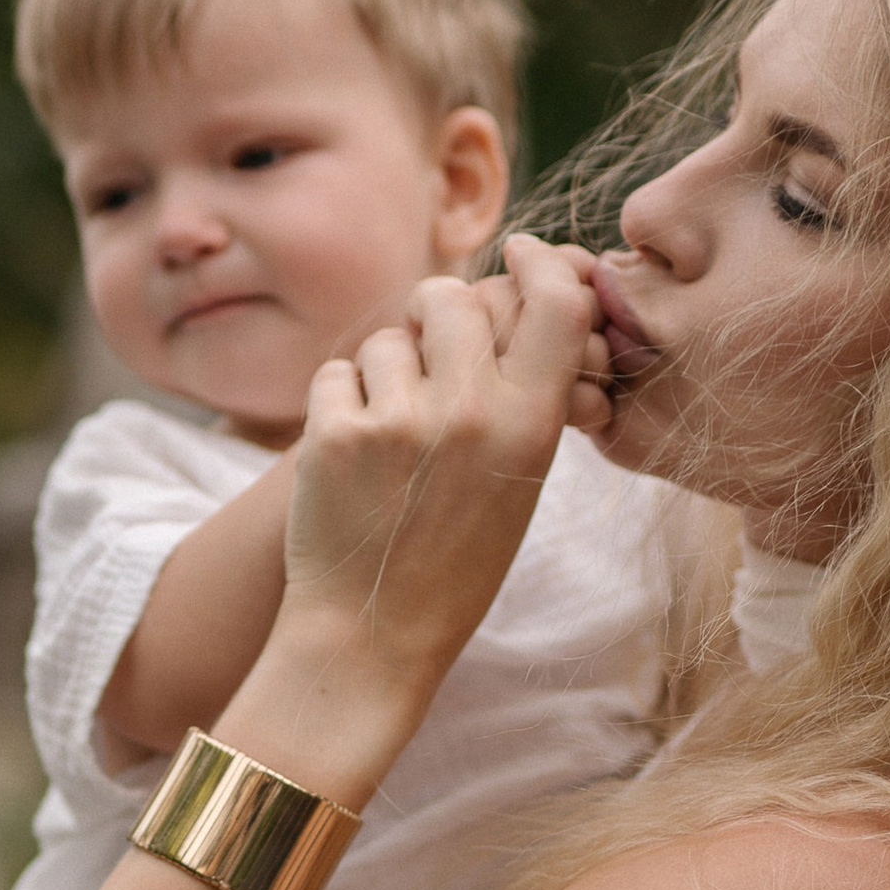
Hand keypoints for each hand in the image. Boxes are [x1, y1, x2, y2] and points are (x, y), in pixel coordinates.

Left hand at [280, 233, 596, 702]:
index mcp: (532, 426)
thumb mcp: (518, 481)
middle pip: (453, 297)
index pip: (555, 303)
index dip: (541, 263)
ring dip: (384, 371)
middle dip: (437, 311)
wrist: (372, 637)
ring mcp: (399, 420)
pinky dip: (339, 404)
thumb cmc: (454, 562)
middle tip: (429, 349)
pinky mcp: (334, 433)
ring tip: (390, 438)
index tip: (522, 251)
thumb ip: (520, 396)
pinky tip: (351, 456)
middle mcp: (470, 413)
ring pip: (388, 338)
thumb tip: (514, 309)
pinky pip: (336, 373)